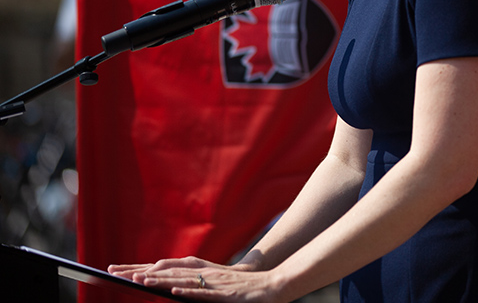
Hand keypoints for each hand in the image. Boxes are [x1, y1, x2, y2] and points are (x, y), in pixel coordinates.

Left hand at [108, 257, 283, 301]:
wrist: (275, 286)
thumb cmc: (245, 290)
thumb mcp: (217, 286)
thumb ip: (196, 287)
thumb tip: (171, 290)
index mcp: (201, 271)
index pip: (166, 268)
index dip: (143, 268)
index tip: (120, 270)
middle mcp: (205, 273)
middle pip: (168, 272)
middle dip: (142, 272)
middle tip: (118, 273)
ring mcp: (214, 284)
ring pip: (182, 281)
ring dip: (160, 280)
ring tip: (139, 280)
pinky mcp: (225, 295)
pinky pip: (203, 293)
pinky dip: (188, 291)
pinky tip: (172, 292)